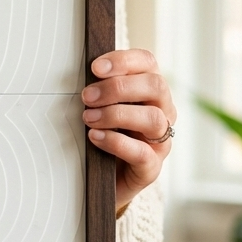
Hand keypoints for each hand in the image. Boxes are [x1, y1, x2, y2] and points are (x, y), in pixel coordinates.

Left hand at [81, 49, 175, 209]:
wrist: (103, 180)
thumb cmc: (101, 133)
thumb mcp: (98, 107)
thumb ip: (97, 90)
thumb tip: (78, 75)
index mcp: (149, 90)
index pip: (148, 63)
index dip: (123, 60)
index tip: (95, 68)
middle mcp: (162, 112)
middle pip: (155, 86)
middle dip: (118, 87)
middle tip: (87, 96)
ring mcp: (160, 140)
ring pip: (153, 119)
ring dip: (116, 114)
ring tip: (89, 118)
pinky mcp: (151, 167)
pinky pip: (142, 152)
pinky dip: (115, 142)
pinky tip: (95, 137)